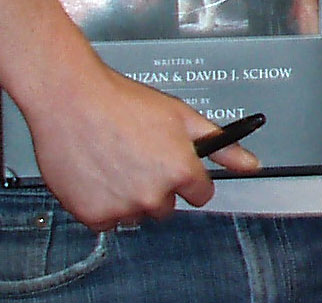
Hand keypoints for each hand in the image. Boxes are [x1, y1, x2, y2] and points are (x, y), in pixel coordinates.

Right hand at [23, 66, 260, 229]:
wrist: (70, 100)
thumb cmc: (122, 103)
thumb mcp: (182, 117)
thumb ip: (221, 146)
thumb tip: (251, 164)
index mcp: (181, 172)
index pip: (201, 195)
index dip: (188, 179)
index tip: (174, 168)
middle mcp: (154, 195)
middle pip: (167, 207)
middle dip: (158, 188)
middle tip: (139, 159)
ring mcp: (122, 207)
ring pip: (135, 214)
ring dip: (129, 197)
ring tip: (115, 162)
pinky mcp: (92, 215)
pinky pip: (105, 221)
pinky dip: (102, 204)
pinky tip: (97, 175)